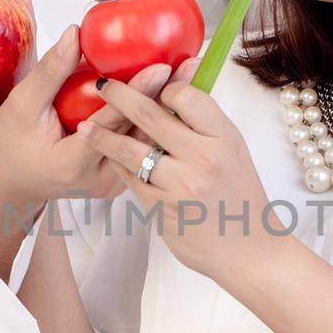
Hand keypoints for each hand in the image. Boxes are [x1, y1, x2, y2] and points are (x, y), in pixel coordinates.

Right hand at [0, 0, 172, 199]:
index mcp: (73, 162)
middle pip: (141, 133)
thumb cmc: (10, 143)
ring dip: (170, 108)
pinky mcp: (120, 180)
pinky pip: (142, 147)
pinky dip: (157, 120)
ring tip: (194, 75)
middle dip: (168, 97)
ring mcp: (112, 183)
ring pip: (147, 142)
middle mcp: (99, 178)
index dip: (138, 93)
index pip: (113, 124)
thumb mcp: (22, 104)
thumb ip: (50, 71)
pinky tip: (177, 95)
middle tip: (192, 65)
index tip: (162, 66)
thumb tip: (76, 32)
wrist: (10, 185)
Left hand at [76, 60, 283, 282]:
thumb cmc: (239, 195)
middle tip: (103, 84)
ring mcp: (178, 185)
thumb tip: (177, 83)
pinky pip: (129, 177)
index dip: (165, 88)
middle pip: (151, 115)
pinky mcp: (159, 208)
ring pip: (129, 148)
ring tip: (86, 126)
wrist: (246, 250)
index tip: (154, 88)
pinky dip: (116, 163)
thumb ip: (205, 122)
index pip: (186, 97)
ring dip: (102, 134)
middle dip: (120, 95)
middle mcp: (202, 159)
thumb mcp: (233, 150)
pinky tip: (105, 155)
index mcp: (224, 139)